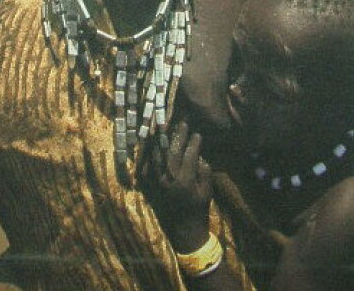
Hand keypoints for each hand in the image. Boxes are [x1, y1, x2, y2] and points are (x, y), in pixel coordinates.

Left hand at [151, 122, 212, 252]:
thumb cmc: (198, 210)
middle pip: (172, 151)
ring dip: (161, 139)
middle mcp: (168, 179)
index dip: (194, 143)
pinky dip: (148, 151)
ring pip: (157, 154)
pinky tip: (151, 141)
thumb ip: (204, 171)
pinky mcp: (149, 185)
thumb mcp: (207, 191)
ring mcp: (156, 182)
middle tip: (183, 123)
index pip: (189, 155)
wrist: (184, 230)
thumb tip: (198, 154)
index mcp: (185, 181)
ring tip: (166, 126)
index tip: (197, 134)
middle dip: (178, 135)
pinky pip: (146, 164)